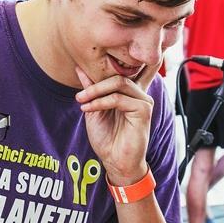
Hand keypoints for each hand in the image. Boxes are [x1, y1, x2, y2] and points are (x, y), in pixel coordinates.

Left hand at [75, 67, 153, 184]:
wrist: (115, 161)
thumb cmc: (107, 138)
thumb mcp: (94, 108)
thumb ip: (91, 88)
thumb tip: (80, 67)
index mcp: (130, 92)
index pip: (128, 69)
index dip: (113, 61)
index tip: (84, 63)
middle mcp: (139, 94)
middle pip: (118, 74)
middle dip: (95, 84)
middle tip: (79, 96)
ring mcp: (143, 101)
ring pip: (119, 83)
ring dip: (96, 91)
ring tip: (81, 101)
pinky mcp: (144, 111)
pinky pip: (119, 98)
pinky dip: (100, 102)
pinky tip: (88, 109)